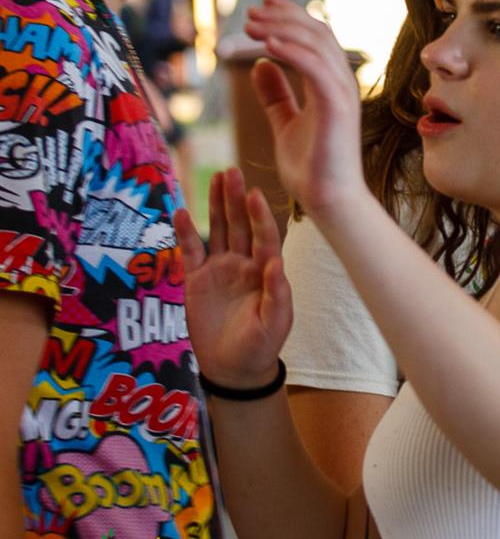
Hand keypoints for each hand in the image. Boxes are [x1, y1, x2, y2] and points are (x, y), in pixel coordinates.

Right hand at [176, 168, 291, 390]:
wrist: (233, 367)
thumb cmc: (261, 344)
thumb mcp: (276, 322)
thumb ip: (278, 293)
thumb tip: (275, 263)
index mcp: (266, 270)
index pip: (264, 236)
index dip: (259, 215)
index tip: (254, 193)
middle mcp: (243, 264)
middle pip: (240, 225)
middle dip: (235, 199)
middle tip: (230, 171)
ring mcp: (219, 269)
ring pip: (218, 230)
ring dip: (216, 205)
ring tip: (214, 178)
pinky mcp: (196, 280)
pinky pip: (190, 251)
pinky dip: (186, 232)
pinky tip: (181, 211)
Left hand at [242, 0, 365, 217]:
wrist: (328, 199)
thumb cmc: (312, 167)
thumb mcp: (285, 122)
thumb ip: (275, 94)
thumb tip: (258, 65)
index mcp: (331, 84)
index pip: (316, 37)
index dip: (291, 15)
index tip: (263, 4)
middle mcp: (342, 82)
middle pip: (317, 32)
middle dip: (283, 16)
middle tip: (250, 12)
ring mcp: (343, 93)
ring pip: (317, 44)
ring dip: (281, 28)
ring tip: (250, 24)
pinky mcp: (337, 106)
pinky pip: (315, 67)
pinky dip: (291, 51)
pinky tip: (265, 45)